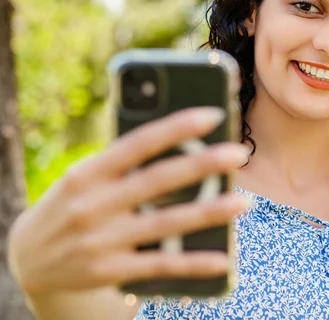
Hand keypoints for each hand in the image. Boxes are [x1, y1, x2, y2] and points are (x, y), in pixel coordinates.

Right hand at [7, 107, 249, 298]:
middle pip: (158, 180)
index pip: (138, 143)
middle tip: (239, 153)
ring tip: (242, 202)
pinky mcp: (110, 271)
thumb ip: (123, 164)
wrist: (27, 260)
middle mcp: (93, 204)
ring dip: (209, 212)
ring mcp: (102, 240)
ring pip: (166, 222)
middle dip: (203, 164)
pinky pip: (161, 266)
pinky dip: (194, 264)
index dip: (176, 127)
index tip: (212, 114)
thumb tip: (181, 145)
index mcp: (88, 173)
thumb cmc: (70, 206)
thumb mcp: (84, 179)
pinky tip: (224, 260)